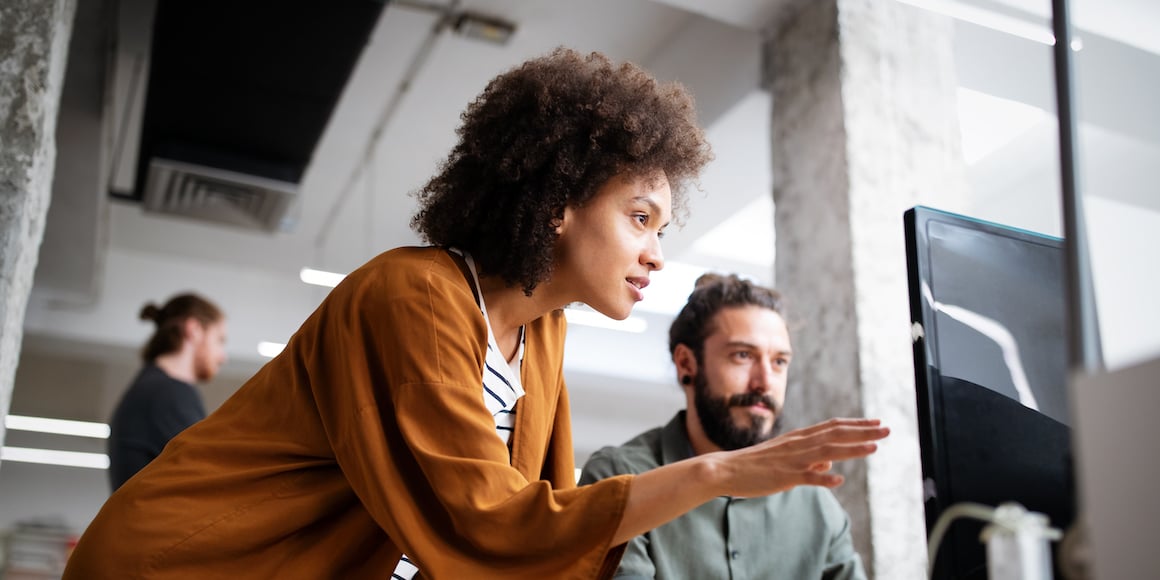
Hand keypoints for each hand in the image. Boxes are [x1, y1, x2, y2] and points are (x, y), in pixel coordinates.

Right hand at [711, 417, 888, 497]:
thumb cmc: (756, 464)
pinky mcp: (784, 476)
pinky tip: (839, 479)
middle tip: (887, 429)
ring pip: (827, 451)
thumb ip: (809, 458)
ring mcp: (792, 460)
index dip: (855, 424)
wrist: (726, 469)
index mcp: (799, 438)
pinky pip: (807, 477)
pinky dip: (823, 476)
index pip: (832, 426)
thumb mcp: (785, 457)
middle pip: (836, 434)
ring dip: (852, 449)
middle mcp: (798, 444)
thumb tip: (831, 461)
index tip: (876, 422)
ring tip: (874, 448)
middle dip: (863, 432)